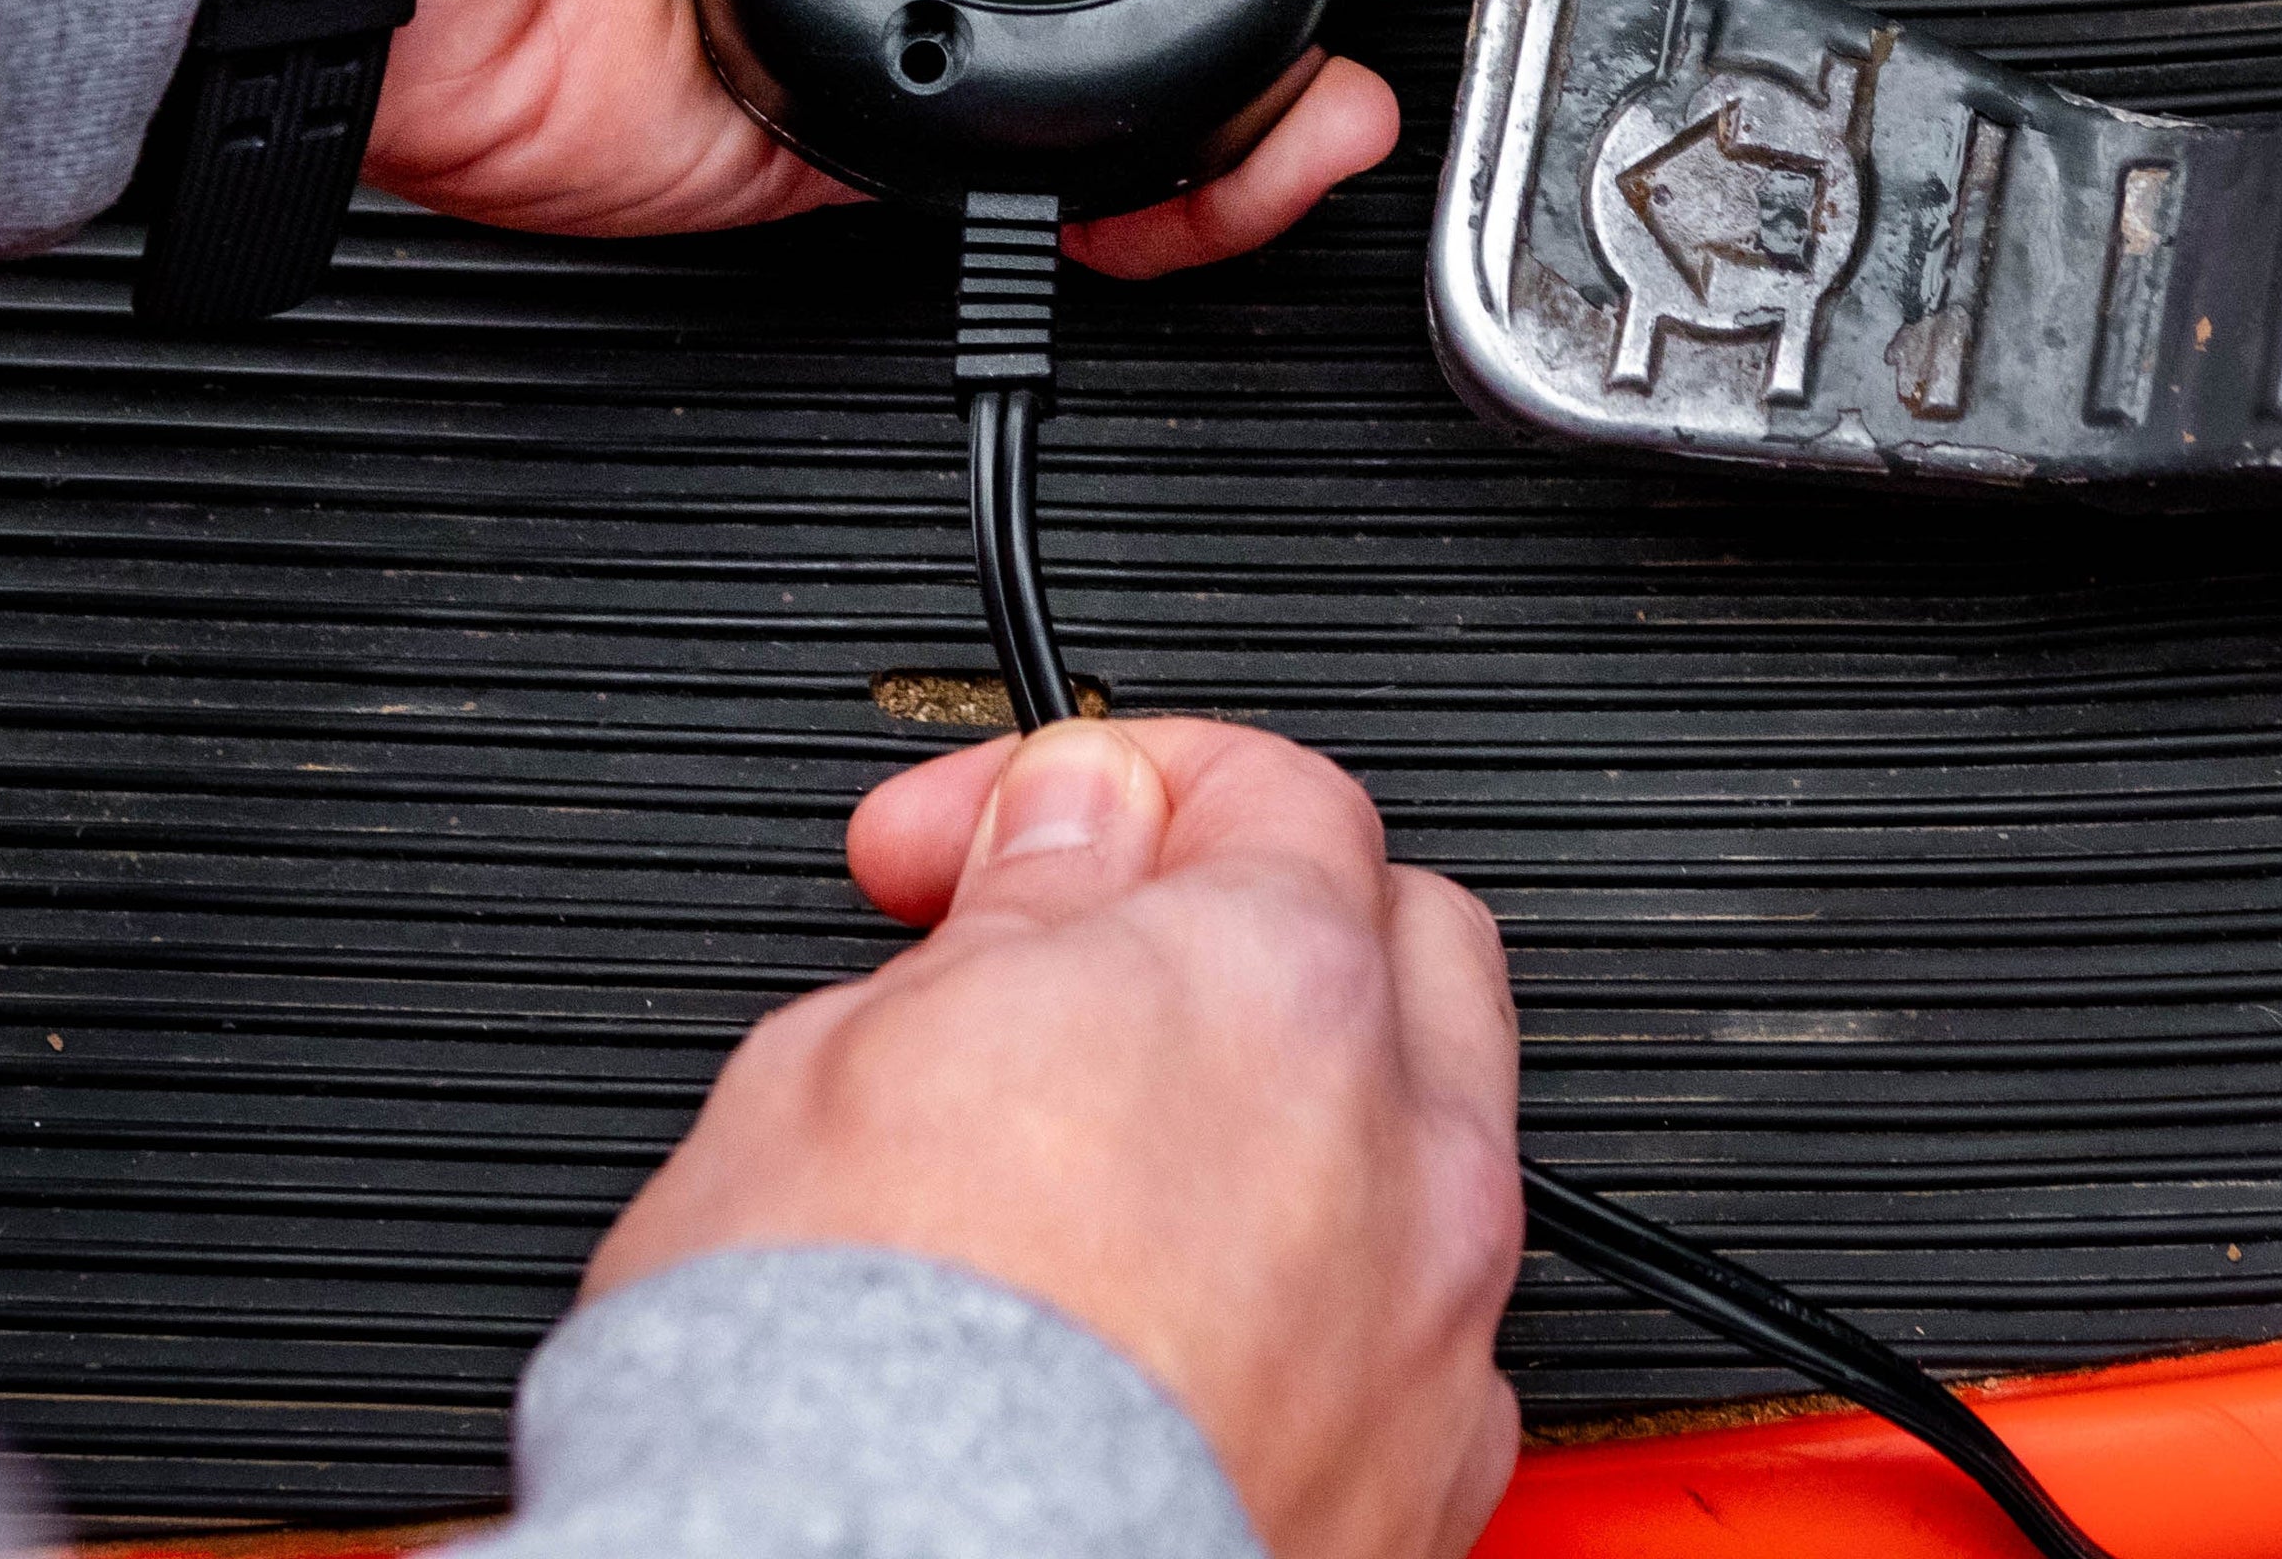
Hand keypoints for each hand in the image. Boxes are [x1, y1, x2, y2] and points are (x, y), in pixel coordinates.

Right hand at [586, 719, 1525, 1558]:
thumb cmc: (854, 1374)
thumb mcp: (843, 1051)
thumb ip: (1014, 906)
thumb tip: (1065, 827)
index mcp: (1281, 984)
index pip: (1266, 796)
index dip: (1094, 794)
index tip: (976, 852)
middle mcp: (1409, 1154)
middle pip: (1398, 950)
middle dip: (1252, 929)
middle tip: (1072, 979)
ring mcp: (1438, 1342)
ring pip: (1423, 1159)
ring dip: (1303, 1129)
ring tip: (1117, 1180)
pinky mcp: (1425, 1502)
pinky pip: (1414, 1351)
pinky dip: (1322, 1317)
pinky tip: (1176, 1348)